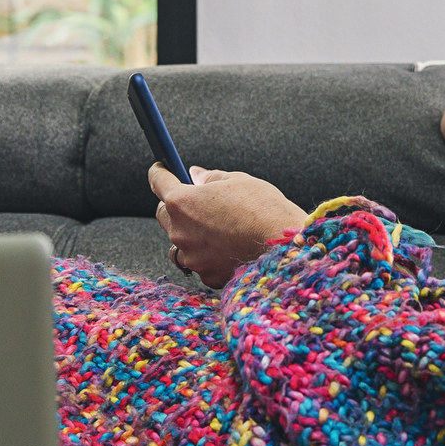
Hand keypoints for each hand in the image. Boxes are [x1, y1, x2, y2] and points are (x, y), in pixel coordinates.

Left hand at [149, 164, 308, 289]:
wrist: (286, 248)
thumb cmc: (265, 210)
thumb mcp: (239, 181)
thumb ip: (211, 177)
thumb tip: (196, 176)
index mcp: (183, 202)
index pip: (158, 182)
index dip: (160, 173)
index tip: (162, 169)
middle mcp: (180, 232)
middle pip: (163, 214)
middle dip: (175, 206)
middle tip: (196, 201)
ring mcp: (192, 257)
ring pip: (180, 242)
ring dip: (190, 233)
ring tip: (217, 228)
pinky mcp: (206, 276)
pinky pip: (199, 261)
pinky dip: (208, 254)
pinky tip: (229, 247)